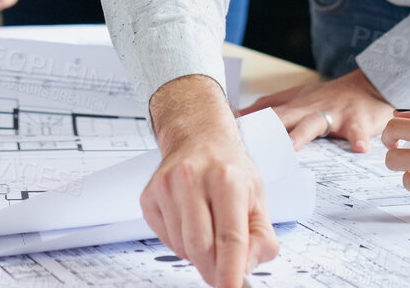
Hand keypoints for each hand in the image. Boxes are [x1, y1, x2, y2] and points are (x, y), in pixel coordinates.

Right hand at [143, 76, 277, 287]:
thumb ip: (261, 237)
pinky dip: (180, 243)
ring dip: (198, 254)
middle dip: (214, 268)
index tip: (231, 287)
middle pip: (201, 247)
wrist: (198, 137)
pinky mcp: (148, 196)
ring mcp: (166, 185)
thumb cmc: (228, 167)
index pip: (229, 235)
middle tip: (223, 271)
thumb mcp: (258, 196)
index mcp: (227, 178)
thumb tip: (247, 266)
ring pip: (182, 246)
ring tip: (208, 231)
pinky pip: (165, 239)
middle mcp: (193, 177)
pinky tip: (190, 223)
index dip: (231, 268)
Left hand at [240, 67, 394, 151]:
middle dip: (264, 132)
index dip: (245, 125)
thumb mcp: (298, 96)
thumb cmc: (331, 96)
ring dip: (302, 135)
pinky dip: (358, 140)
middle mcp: (309, 109)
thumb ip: (270, 105)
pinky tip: (359, 149)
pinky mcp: (357, 121)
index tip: (225, 137)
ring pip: (314, 124)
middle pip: (283, 118)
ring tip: (292, 148)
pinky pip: (358, 132)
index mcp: (294, 106)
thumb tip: (238, 114)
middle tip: (247, 148)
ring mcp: (333, 114)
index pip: (264, 115)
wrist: (370, 85)